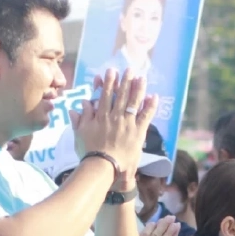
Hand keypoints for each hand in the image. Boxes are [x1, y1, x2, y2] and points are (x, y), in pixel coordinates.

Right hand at [72, 69, 158, 188]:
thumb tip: (81, 104)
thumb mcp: (80, 134)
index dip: (108, 83)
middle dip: (125, 81)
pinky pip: (146, 116)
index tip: (110, 72)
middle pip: (120, 95)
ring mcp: (127, 123)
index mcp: (100, 116)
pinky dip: (150, 106)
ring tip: (141, 77)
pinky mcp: (138, 132)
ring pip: (133, 102)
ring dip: (138, 88)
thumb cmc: (89, 152)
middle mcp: (114, 116)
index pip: (105, 95)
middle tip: (129, 69)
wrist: (102, 166)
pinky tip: (154, 96)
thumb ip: (80, 118)